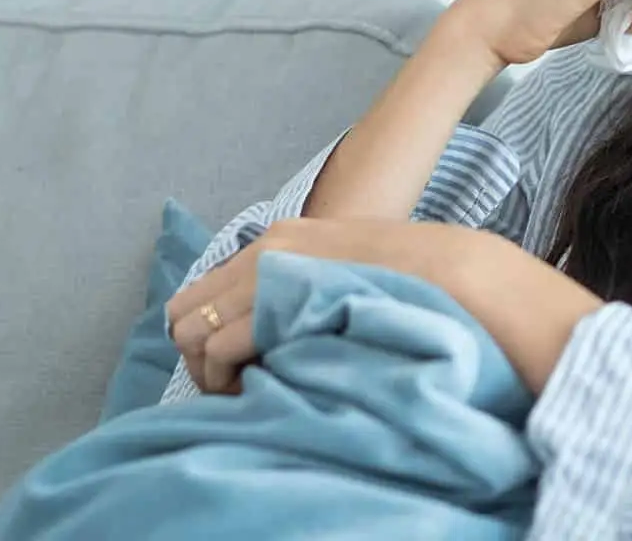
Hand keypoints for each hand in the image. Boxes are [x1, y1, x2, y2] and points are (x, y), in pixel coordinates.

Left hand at [165, 218, 477, 394]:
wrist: (449, 274)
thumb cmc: (407, 284)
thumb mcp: (343, 271)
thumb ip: (303, 291)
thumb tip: (273, 334)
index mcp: (277, 240)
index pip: (201, 291)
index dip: (205, 338)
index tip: (235, 369)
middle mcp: (263, 251)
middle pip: (182, 313)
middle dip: (197, 357)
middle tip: (235, 387)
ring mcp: (267, 275)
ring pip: (191, 333)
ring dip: (210, 371)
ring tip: (249, 392)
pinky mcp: (277, 303)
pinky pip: (220, 347)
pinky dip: (227, 377)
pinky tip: (259, 389)